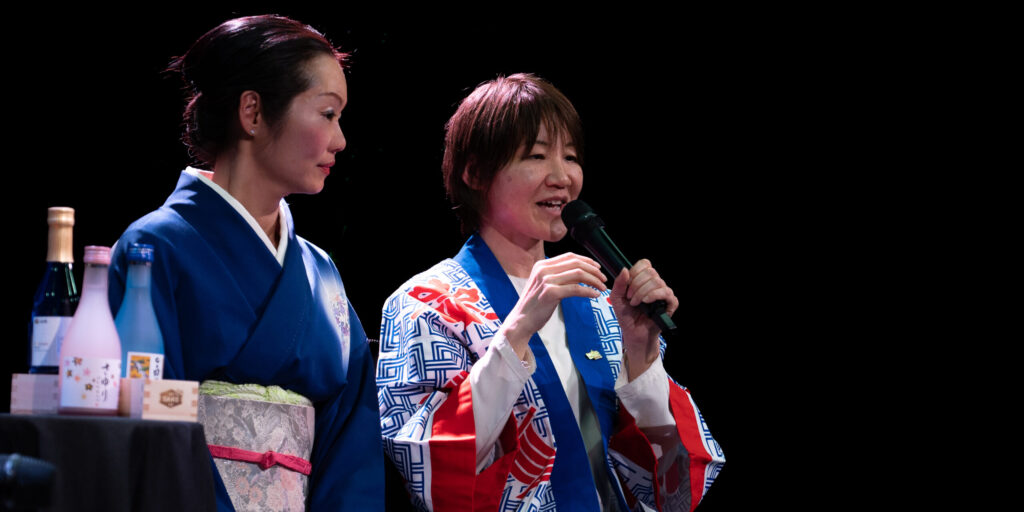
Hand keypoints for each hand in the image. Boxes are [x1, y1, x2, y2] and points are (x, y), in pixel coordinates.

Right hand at [500, 253, 606, 357]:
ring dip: (594, 281)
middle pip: (576, 263)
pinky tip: (595, 295)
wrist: (521, 320)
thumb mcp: (543, 284)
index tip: (598, 268)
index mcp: (542, 264)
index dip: (587, 260)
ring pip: (578, 274)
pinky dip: (588, 291)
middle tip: (603, 279)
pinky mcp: (551, 293)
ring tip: (602, 288)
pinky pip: (576, 289)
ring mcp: (546, 280)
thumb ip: (558, 275)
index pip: (570, 256)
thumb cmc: (535, 305)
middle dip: (594, 270)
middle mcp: (543, 269)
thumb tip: (580, 272)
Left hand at [609, 259, 677, 380]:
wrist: (633, 333)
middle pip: (650, 272)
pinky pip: (666, 292)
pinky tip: (646, 302)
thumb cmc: (626, 316)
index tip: (627, 286)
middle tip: (629, 298)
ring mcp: (664, 293)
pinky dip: (654, 295)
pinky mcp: (671, 304)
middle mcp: (655, 285)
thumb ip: (618, 284)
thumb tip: (625, 269)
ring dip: (642, 292)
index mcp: (644, 280)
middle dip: (636, 285)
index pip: (645, 264)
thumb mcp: (616, 298)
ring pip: (657, 282)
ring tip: (635, 303)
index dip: (635, 272)